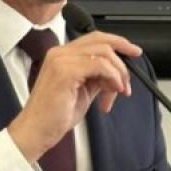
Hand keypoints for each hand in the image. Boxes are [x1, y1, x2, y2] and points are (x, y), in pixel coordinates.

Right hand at [8, 30, 141, 162]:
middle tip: (128, 80)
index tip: (133, 53)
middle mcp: (60, 53)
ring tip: (118, 92)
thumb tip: (115, 75)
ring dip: (118, 73)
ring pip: (103, 52)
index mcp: (62, 56)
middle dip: (122, 58)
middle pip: (101, 41)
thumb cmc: (54, 116)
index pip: (94, 39)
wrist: (37, 131)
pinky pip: (100, 65)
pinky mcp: (65, 71)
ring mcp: (61, 60)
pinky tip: (113, 91)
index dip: (118, 43)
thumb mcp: (83, 93)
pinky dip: (112, 77)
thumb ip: (97, 79)